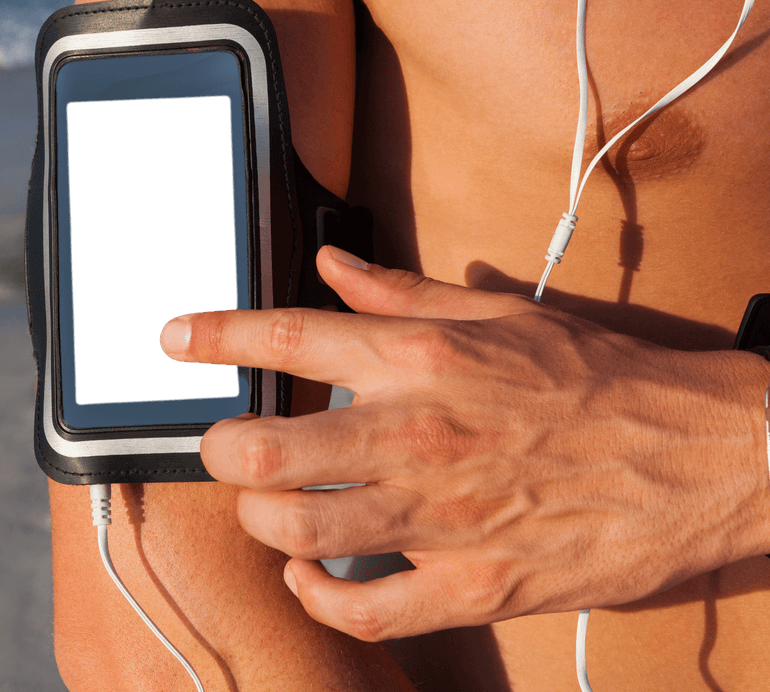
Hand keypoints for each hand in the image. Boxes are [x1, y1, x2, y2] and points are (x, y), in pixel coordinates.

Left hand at [159, 246, 769, 639]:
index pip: (289, 338)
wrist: (696, 453)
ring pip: (297, 531)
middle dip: (222, 450)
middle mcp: (418, 434)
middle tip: (224, 448)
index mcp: (422, 359)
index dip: (216, 337)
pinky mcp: (474, 583)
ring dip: (263, 522)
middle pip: (265, 450)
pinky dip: (320, 598)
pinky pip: (365, 608)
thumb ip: (399, 292)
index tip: (174, 339)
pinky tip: (311, 577)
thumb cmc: (596, 379)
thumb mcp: (499, 314)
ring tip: (268, 509)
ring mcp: (441, 517)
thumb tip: (330, 262)